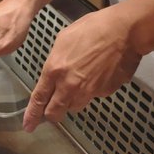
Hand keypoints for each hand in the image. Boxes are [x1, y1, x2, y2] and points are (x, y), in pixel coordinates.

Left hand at [22, 7, 141, 131]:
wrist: (124, 30)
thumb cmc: (94, 28)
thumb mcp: (63, 40)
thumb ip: (55, 62)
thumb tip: (54, 73)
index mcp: (55, 70)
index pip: (39, 99)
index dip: (32, 115)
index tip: (28, 125)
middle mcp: (70, 85)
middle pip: (55, 112)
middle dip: (52, 113)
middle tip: (52, 109)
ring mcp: (89, 91)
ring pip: (75, 106)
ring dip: (72, 101)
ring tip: (79, 82)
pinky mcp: (105, 92)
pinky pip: (94, 97)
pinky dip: (92, 90)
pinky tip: (97, 73)